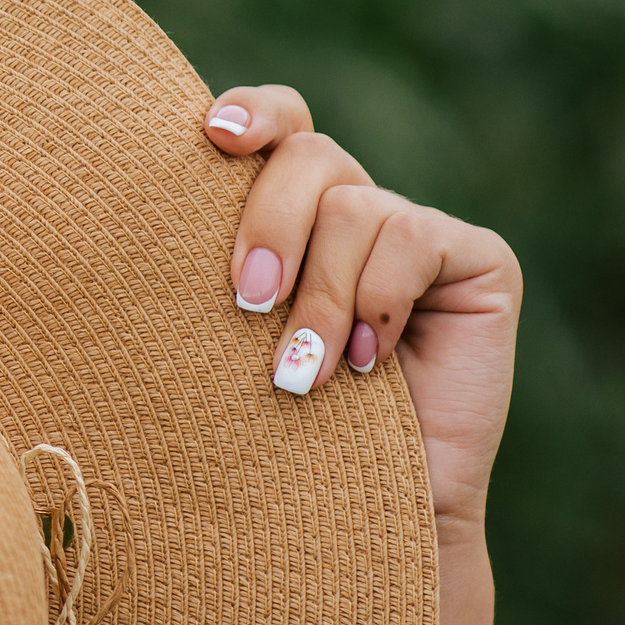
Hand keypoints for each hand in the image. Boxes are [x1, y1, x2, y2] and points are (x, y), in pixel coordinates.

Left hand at [205, 84, 519, 624]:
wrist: (359, 512)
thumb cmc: (274, 423)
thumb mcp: (231, 329)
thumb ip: (217, 259)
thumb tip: (146, 190)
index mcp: (295, 208)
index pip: (281, 120)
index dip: (254, 113)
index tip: (214, 137)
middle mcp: (358, 205)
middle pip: (311, 154)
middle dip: (269, 221)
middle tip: (246, 300)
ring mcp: (420, 229)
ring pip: (353, 207)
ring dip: (320, 295)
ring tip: (303, 372)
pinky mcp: (479, 258)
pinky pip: (413, 239)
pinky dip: (379, 300)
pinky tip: (369, 358)